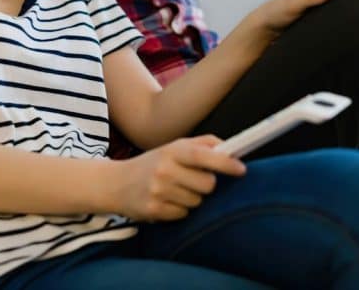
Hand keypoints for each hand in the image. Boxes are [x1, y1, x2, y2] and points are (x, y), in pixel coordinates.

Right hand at [110, 135, 245, 220]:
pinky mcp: (153, 210)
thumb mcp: (174, 147)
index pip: (203, 156)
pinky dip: (179, 209)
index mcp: (172, 151)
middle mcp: (164, 169)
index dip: (225, 163)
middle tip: (192, 180)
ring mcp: (158, 191)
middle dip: (206, 184)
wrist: (116, 183)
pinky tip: (166, 201)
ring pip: (197, 201)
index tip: (242, 169)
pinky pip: (183, 214)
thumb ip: (203, 144)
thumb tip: (230, 148)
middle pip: (207, 184)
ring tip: (175, 190)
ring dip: (192, 197)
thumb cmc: (153, 163)